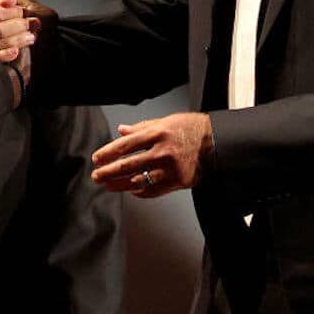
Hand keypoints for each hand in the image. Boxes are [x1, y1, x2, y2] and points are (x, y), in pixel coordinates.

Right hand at [0, 0, 50, 71]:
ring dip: (16, 39)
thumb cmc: (10, 44)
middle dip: (15, 24)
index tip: (21, 12)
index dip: (10, 10)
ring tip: (29, 38)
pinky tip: (16, 52)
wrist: (11, 73)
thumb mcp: (9, 17)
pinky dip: (4, 54)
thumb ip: (5, 0)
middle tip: (29, 25)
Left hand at [90, 113, 212, 197]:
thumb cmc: (190, 128)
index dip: (108, 153)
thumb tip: (121, 130)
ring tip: (108, 185)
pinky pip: (154, 191)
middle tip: (96, 176)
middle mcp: (162, 151)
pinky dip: (140, 192)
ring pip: (139, 180)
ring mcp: (170, 168)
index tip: (97, 158)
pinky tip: (131, 190)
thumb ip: (141, 127)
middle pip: (128, 165)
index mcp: (157, 133)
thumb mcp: (165, 121)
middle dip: (109, 172)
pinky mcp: (177, 181)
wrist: (216, 142)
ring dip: (120, 185)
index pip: (125, 145)